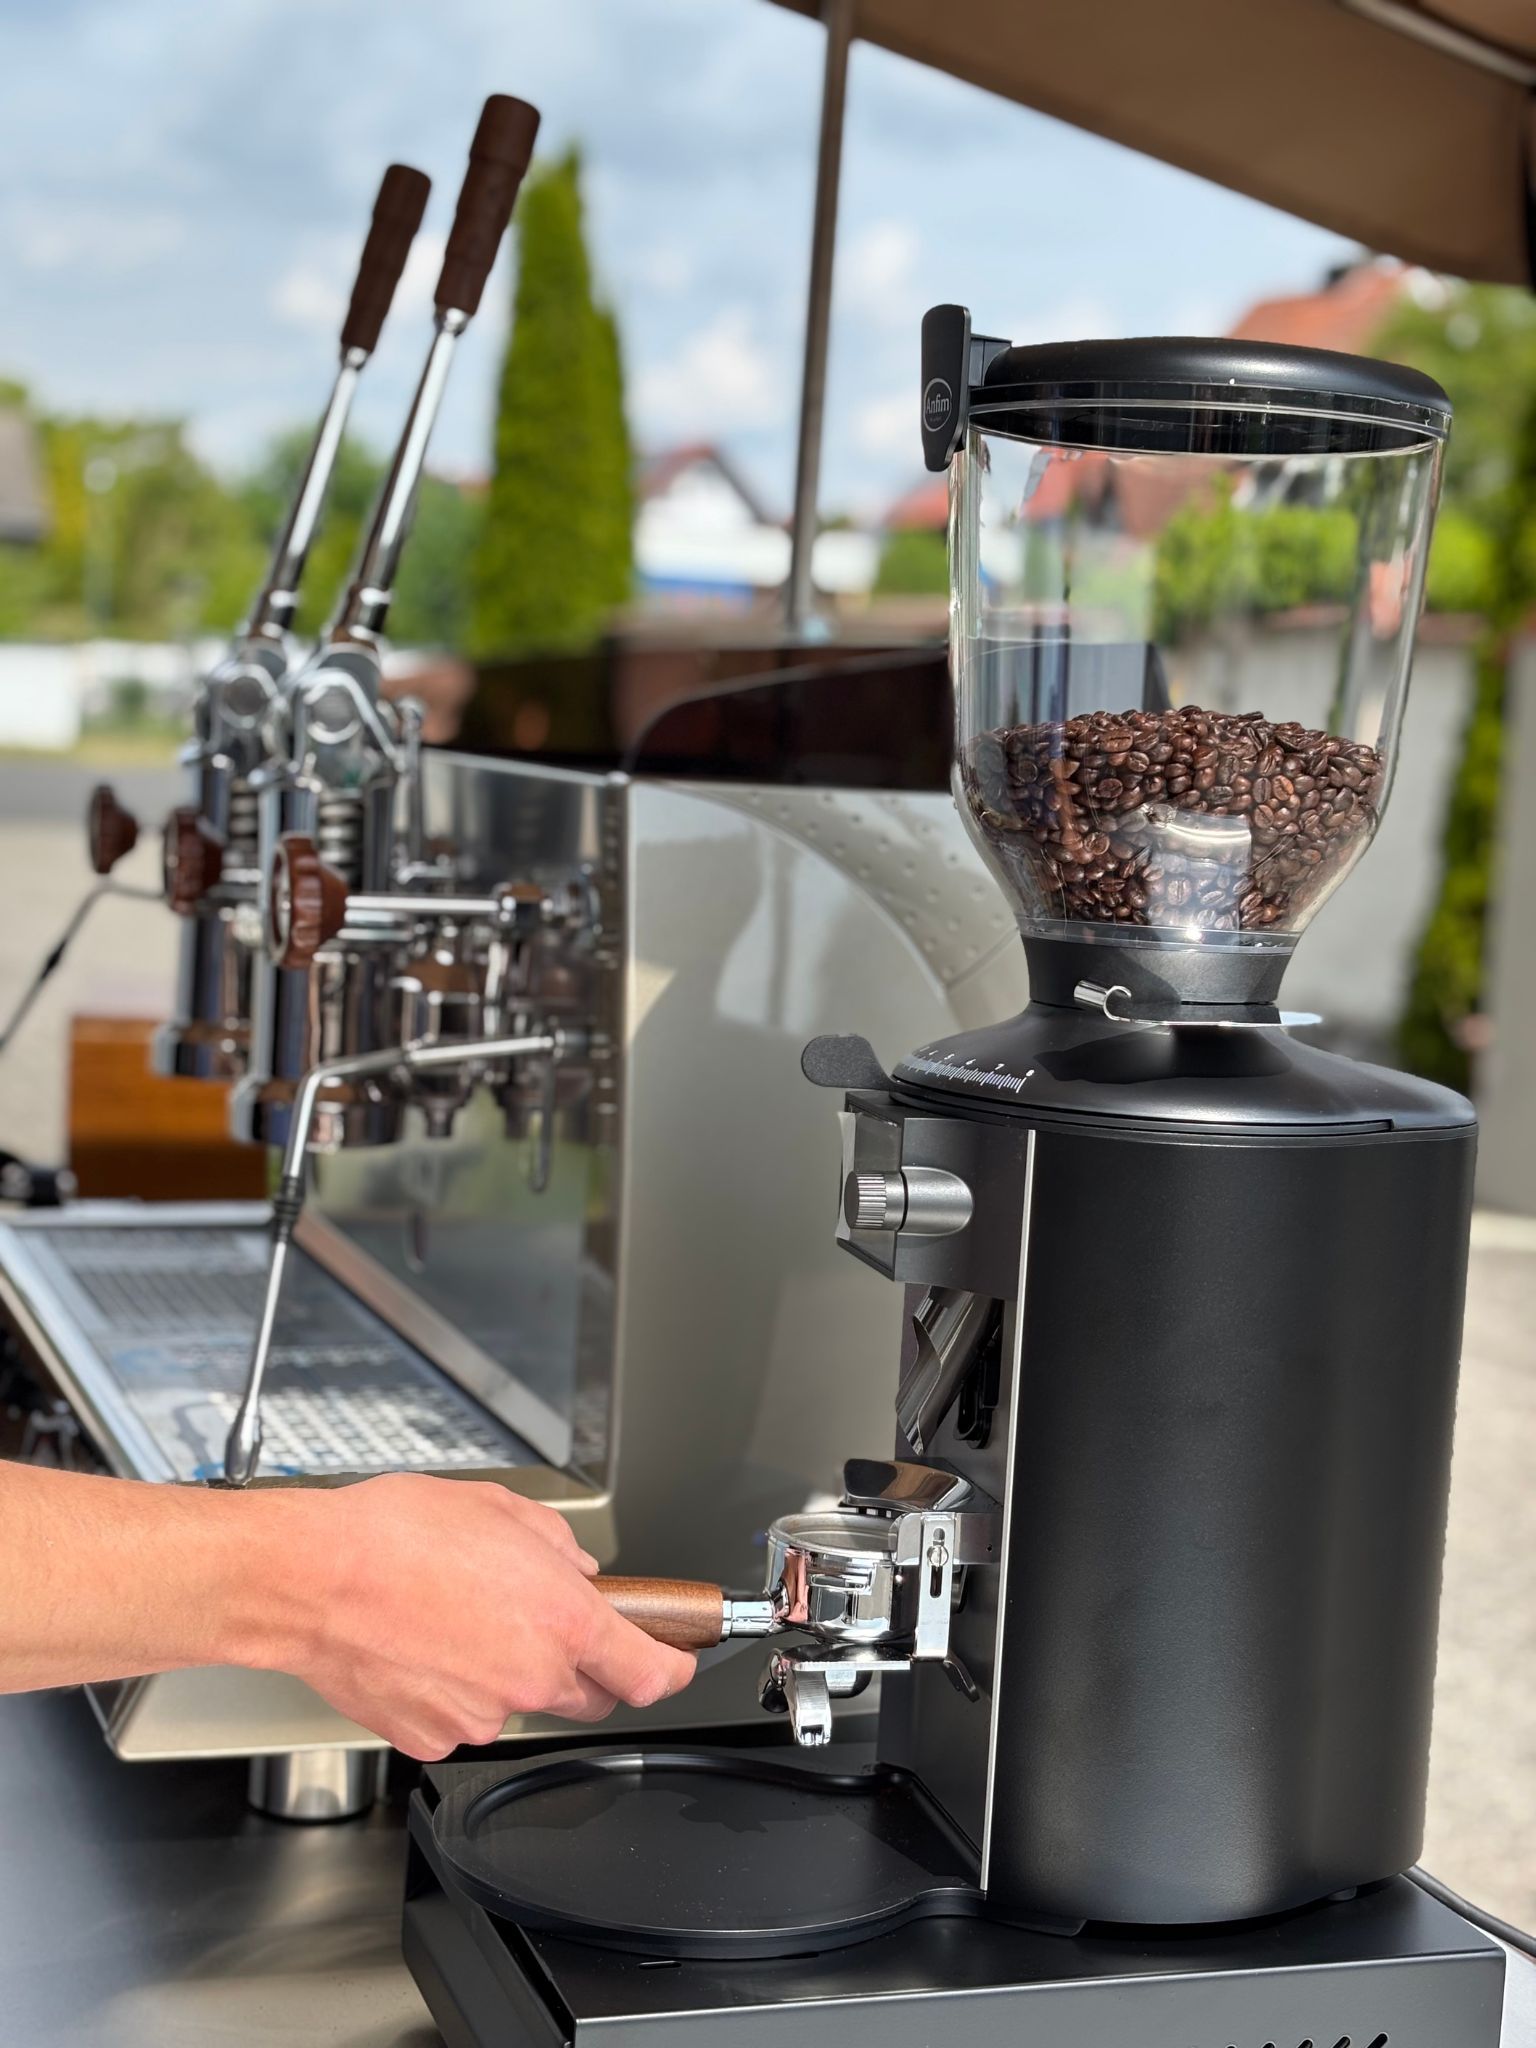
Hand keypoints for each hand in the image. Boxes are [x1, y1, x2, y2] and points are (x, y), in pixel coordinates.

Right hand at [253, 1474, 695, 1759]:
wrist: (311, 1579)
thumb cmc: (394, 1536)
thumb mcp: (499, 1510)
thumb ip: (554, 1545)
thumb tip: (572, 1568)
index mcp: (563, 1620)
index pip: (648, 1672)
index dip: (672, 1668)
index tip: (676, 1659)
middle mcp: (530, 1678)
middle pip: (589, 1696)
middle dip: (585, 1667)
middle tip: (544, 1622)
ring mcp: (479, 1716)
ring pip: (518, 1703)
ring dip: (506, 1672)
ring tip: (455, 1618)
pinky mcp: (431, 1738)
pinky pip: (462, 1717)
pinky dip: (454, 1691)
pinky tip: (422, 1647)